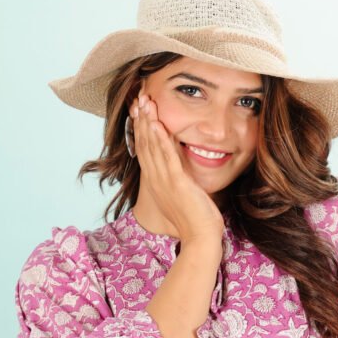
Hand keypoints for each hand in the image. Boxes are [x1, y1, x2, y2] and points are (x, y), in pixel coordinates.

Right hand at [129, 85, 225, 245]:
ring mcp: (164, 181)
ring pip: (153, 147)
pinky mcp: (177, 184)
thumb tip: (182, 174)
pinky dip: (162, 140)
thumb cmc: (195, 222)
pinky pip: (167, 158)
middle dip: (141, 119)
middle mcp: (156, 180)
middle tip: (138, 97)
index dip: (141, 128)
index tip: (138, 110)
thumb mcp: (183, 197)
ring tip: (144, 102)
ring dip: (149, 123)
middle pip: (144, 143)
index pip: (144, 150)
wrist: (200, 239)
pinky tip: (158, 125)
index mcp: (156, 182)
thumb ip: (179, 183)